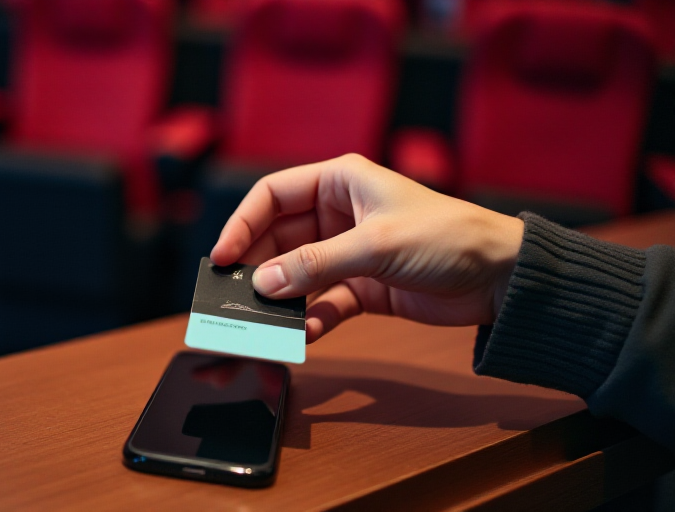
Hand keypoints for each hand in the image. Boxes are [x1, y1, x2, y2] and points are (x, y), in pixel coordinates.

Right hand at [210, 154, 523, 342]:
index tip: (222, 256)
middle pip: (277, 238)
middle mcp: (338, 214)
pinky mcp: (362, 288)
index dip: (242, 224)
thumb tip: (264, 283)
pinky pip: (322, 303)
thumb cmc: (449, 237)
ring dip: (280, 297)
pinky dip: (310, 319)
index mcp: (339, 182)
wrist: (502, 278)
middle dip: (256, 267)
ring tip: (261, 320)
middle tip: (234, 296)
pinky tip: (301, 334)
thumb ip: (316, 264)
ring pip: (296, 274)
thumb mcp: (376, 245)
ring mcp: (347, 253)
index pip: (272, 195)